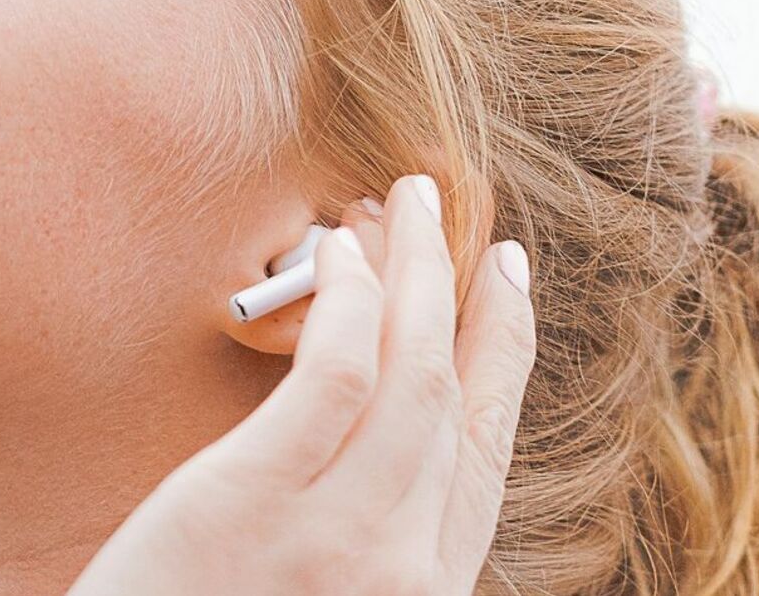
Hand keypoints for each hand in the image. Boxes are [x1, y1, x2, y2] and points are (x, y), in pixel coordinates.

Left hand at [66, 174, 536, 595]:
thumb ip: (361, 536)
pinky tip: (342, 255)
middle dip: (465, 294)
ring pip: (410, 373)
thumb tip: (374, 439)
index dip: (505, 354)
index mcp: (422, 591)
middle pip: (459, 398)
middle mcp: (402, 568)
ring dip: (415, 273)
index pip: (485, 450)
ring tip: (401, 202)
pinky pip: (330, 376)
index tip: (507, 282)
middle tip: (457, 217)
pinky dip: (349, 303)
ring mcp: (335, 537)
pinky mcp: (252, 500)